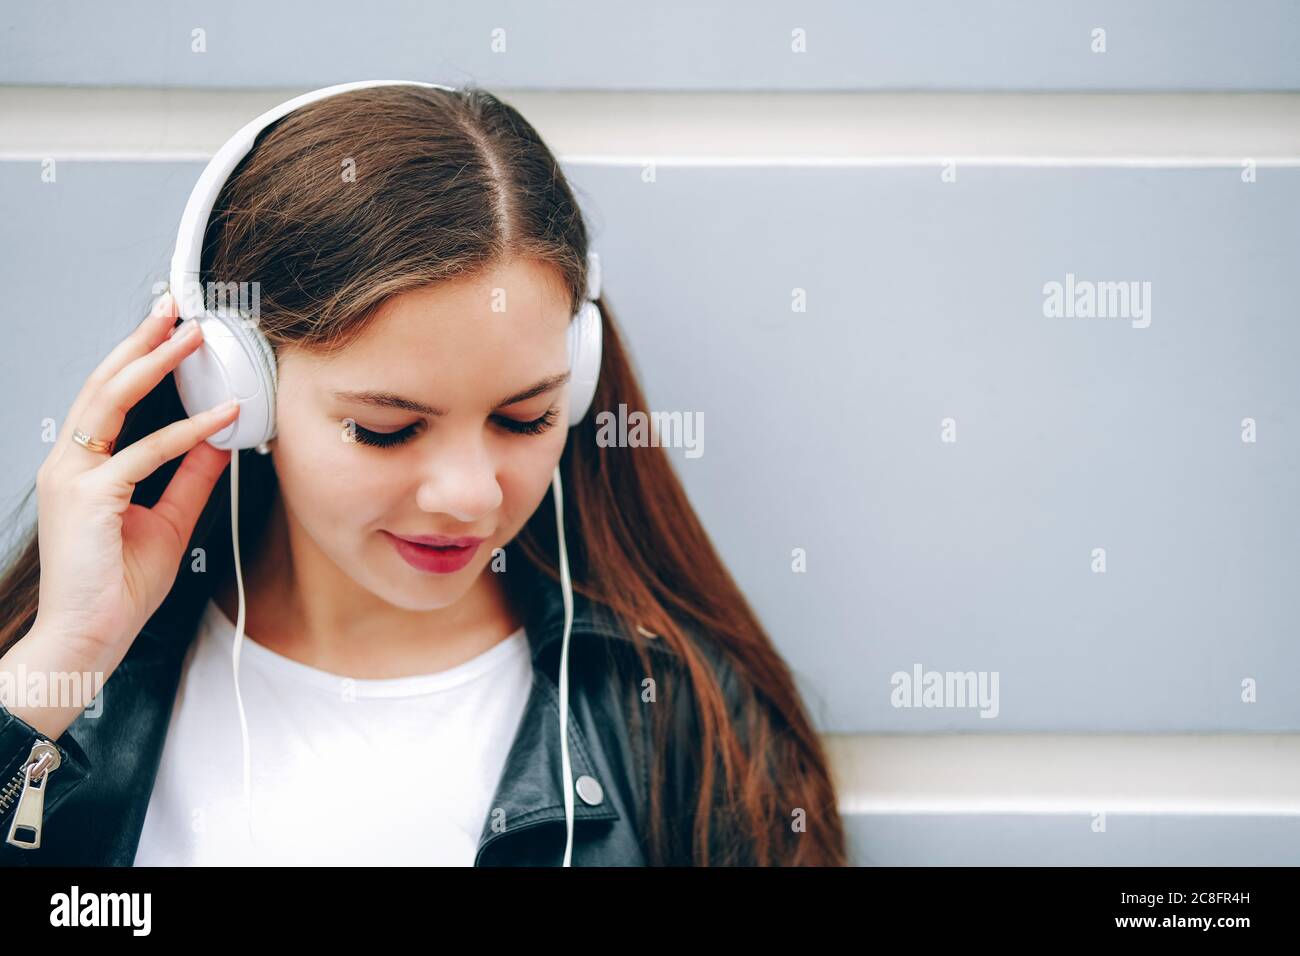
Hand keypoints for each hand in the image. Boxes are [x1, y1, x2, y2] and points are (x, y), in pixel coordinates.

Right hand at [27, 292, 239, 671]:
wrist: (88, 638)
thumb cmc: (116, 588)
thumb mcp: (167, 521)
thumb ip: (189, 478)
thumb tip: (218, 440)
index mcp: (82, 468)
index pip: (109, 398)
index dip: (138, 358)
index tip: (167, 329)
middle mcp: (69, 464)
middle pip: (105, 384)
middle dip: (141, 341)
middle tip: (175, 308)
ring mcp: (74, 478)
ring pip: (113, 402)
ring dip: (156, 364)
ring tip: (191, 336)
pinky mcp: (90, 498)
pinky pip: (146, 454)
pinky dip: (187, 432)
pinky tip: (219, 417)